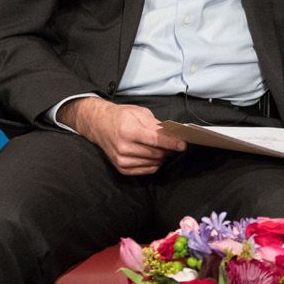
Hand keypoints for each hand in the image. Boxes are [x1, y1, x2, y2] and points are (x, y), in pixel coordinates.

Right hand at [59, 96, 185, 174]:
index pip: (156, 140)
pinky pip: (146, 170)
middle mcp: (123, 148)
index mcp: (129, 131)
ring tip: (160, 147)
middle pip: (156, 153)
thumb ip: (157, 125)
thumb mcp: (140, 113)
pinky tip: (152, 155)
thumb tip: (173, 134)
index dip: (172, 143)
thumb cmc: (121, 117)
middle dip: (168, 149)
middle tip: (172, 143)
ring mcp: (121, 160)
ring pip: (153, 163)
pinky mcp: (121, 168)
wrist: (100, 125)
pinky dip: (153, 164)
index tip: (183, 145)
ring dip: (161, 157)